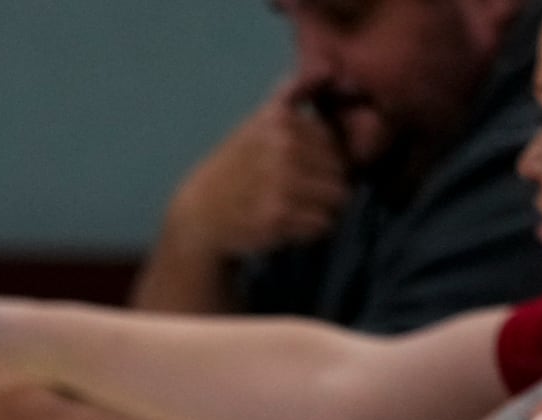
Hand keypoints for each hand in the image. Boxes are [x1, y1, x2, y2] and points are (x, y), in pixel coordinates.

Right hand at [166, 77, 348, 258]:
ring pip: (337, 199)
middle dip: (328, 186)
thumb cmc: (234, 169)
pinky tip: (288, 225)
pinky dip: (311, 229)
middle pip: (341, 172)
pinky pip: (323, 224)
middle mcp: (282, 148)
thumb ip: (290, 97)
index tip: (303, 171)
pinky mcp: (277, 217)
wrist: (200, 215)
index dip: (325, 160)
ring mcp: (280, 183)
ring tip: (296, 209)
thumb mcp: (255, 125)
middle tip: (300, 195)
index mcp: (279, 122)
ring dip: (323, 209)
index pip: (335, 143)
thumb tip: (326, 69)